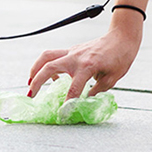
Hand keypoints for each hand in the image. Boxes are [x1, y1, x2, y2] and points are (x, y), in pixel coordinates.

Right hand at [27, 22, 142, 99]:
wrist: (121, 37)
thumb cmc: (120, 57)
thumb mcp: (111, 79)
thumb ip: (95, 91)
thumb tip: (84, 102)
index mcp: (88, 66)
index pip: (74, 88)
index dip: (67, 103)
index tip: (62, 114)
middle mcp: (76, 57)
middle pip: (49, 67)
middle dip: (37, 82)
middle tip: (30, 96)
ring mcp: (72, 51)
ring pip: (47, 56)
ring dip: (35, 68)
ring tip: (29, 82)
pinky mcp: (72, 50)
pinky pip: (54, 55)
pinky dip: (46, 64)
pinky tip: (49, 76)